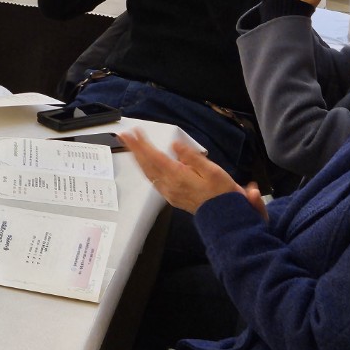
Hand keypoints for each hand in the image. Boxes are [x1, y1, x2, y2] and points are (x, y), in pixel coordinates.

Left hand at [121, 128, 266, 218]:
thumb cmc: (221, 192)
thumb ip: (191, 157)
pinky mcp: (171, 196)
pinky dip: (144, 168)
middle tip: (124, 136)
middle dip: (134, 149)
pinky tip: (143, 163)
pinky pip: (152, 179)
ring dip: (137, 158)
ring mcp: (168, 192)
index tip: (135, 133)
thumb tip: (175, 145)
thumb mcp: (212, 170)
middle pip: (146, 164)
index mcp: (178, 177)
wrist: (225, 216)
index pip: (155, 157)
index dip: (143, 144)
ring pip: (147, 172)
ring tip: (130, 146)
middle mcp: (169, 185)